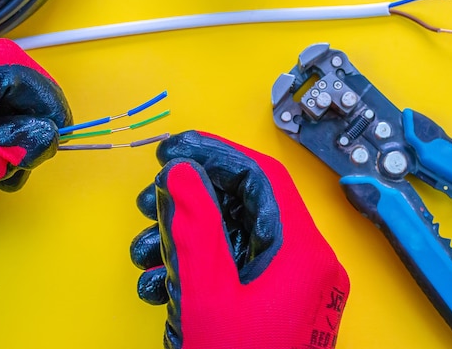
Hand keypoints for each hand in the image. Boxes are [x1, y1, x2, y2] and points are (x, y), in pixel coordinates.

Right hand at [131, 131, 349, 348]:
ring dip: (188, 237)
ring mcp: (293, 285)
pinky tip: (161, 280)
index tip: (177, 148)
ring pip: (237, 237)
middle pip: (248, 205)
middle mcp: (306, 263)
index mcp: (303, 253)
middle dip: (194, 200)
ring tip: (145, 250)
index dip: (218, 154)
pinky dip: (200, 265)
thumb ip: (195, 226)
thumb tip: (183, 171)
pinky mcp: (277, 303)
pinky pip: (237, 267)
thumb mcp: (208, 295)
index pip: (264, 177)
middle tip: (150, 201)